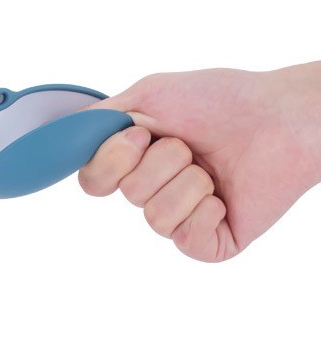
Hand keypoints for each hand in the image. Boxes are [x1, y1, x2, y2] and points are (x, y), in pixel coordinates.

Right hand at [78, 63, 320, 261]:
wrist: (279, 117)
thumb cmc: (221, 100)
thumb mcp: (147, 94)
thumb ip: (97, 118)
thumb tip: (57, 137)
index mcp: (134, 160)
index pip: (92, 181)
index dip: (112, 160)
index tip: (141, 133)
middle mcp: (153, 190)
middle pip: (125, 193)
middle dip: (161, 160)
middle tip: (189, 144)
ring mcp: (180, 217)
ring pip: (154, 216)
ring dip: (187, 182)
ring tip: (212, 167)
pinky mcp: (209, 241)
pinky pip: (184, 238)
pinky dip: (204, 210)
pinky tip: (222, 195)